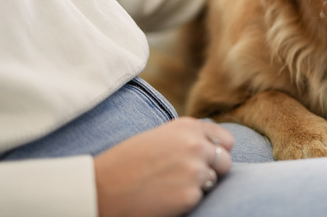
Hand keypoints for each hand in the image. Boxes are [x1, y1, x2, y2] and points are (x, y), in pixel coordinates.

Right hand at [94, 117, 232, 216]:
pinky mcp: (190, 195)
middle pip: (225, 161)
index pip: (225, 140)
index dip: (219, 152)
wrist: (101, 187)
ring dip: (199, 185)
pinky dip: (186, 200)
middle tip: (189, 177)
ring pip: (214, 181)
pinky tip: (165, 196)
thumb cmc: (126, 162)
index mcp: (187, 126)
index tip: (209, 160)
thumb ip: (186, 139)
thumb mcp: (159, 137)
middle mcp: (196, 144)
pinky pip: (199, 198)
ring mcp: (195, 170)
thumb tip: (212, 148)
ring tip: (171, 185)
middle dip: (213, 171)